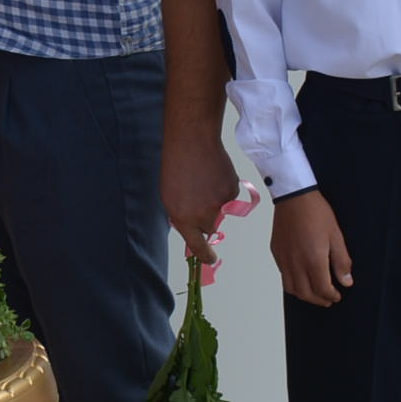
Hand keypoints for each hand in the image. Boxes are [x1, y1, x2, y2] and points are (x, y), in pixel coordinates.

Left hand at [160, 131, 241, 265]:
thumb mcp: (169, 196)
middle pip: (210, 227)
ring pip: (220, 211)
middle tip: (197, 197)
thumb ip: (181, 216)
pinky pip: (229, 197)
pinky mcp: (231, 192)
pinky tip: (212, 174)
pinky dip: (222, 188)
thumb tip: (193, 227)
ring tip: (202, 180)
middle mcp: (203, 215)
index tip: (210, 259)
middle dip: (206, 218)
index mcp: (184, 219)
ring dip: (213, 201)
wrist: (191, 142)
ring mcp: (219, 204)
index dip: (205, 256)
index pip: (198, 247)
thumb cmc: (175, 166)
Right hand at [271, 191, 356, 306]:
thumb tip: (346, 281)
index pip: (322, 289)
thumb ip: (341, 261)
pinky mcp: (276, 252)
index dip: (331, 296)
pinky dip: (293, 283)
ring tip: (314, 292)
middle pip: (305, 294)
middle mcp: (296, 263)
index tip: (338, 295)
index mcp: (313, 259)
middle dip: (319, 300)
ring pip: (291, 288)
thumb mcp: (336, 236)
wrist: (294, 197)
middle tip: (328, 299)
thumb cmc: (316, 213)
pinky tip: (301, 277)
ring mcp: (284, 258)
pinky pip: (283, 275)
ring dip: (304, 295)